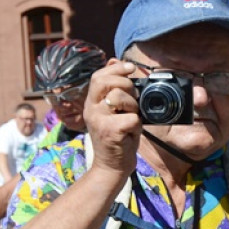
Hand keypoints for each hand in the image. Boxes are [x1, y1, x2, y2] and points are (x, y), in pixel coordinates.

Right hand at [83, 60, 142, 181]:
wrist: (112, 167)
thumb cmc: (118, 139)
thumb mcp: (115, 112)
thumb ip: (116, 90)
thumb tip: (115, 60)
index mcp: (92, 102)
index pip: (98, 75)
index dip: (115, 68)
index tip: (131, 67)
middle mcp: (91, 109)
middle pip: (106, 81)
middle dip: (126, 84)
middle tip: (134, 99)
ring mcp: (98, 120)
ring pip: (121, 97)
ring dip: (134, 106)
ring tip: (132, 119)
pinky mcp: (109, 131)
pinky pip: (132, 118)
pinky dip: (137, 125)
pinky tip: (132, 133)